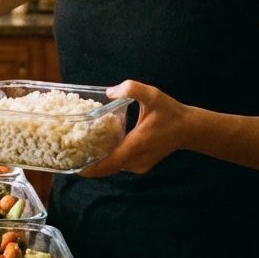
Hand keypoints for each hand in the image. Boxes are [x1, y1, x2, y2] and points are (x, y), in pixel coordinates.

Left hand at [78, 80, 193, 176]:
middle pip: (106, 168)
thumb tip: (110, 92)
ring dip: (98, 162)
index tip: (74, 166)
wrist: (189, 129)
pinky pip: (120, 165)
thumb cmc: (170, 112)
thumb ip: (131, 89)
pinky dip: (109, 160)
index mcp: (136, 146)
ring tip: (80, 150)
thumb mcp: (152, 95)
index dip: (90, 168)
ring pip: (113, 168)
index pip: (108, 164)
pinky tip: (100, 148)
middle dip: (88, 164)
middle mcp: (136, 160)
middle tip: (69, 154)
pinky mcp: (141, 166)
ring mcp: (139, 165)